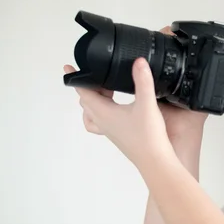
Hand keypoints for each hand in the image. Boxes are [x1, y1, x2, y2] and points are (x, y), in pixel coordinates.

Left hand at [64, 26, 207, 167]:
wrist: (155, 161)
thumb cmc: (148, 137)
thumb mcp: (147, 104)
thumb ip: (143, 81)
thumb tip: (139, 62)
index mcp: (103, 113)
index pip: (83, 92)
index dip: (76, 78)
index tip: (68, 68)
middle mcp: (101, 122)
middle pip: (86, 101)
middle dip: (89, 86)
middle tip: (100, 74)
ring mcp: (108, 130)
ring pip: (92, 112)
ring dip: (95, 99)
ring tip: (108, 89)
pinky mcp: (116, 135)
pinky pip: (101, 122)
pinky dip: (103, 112)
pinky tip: (116, 109)